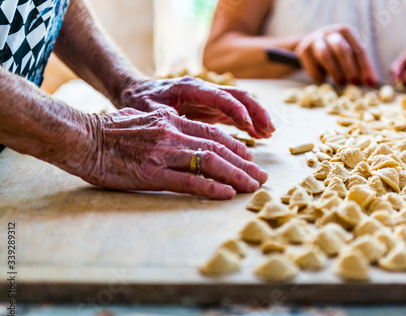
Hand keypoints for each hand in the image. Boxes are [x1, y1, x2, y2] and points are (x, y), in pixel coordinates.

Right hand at [78, 108, 267, 199]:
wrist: (80, 136)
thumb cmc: (106, 130)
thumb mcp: (140, 118)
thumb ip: (162, 125)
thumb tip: (175, 131)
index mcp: (170, 120)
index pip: (212, 133)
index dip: (235, 146)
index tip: (249, 159)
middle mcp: (172, 133)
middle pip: (218, 148)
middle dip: (244, 164)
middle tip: (261, 177)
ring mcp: (163, 153)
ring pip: (210, 163)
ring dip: (236, 176)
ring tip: (253, 187)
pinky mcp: (152, 173)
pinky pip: (189, 181)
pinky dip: (211, 187)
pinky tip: (227, 194)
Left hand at [120, 76, 274, 138]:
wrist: (135, 93)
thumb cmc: (140, 102)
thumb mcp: (151, 112)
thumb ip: (170, 119)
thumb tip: (186, 131)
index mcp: (190, 88)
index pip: (220, 96)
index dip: (236, 110)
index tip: (248, 125)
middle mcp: (204, 90)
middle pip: (238, 96)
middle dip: (256, 111)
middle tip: (269, 129)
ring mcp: (209, 99)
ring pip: (240, 103)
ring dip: (256, 117)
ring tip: (269, 133)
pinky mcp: (211, 108)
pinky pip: (234, 113)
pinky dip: (248, 123)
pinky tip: (258, 135)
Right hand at [295, 24, 376, 85]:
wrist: (309, 47)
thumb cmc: (334, 54)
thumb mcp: (348, 56)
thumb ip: (358, 66)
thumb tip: (369, 82)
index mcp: (346, 31)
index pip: (358, 49)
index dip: (365, 67)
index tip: (369, 83)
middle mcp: (330, 32)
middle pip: (341, 49)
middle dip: (350, 68)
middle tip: (354, 83)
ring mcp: (315, 39)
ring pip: (325, 55)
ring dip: (335, 72)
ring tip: (341, 83)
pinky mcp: (303, 49)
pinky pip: (312, 66)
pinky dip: (319, 76)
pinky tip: (323, 79)